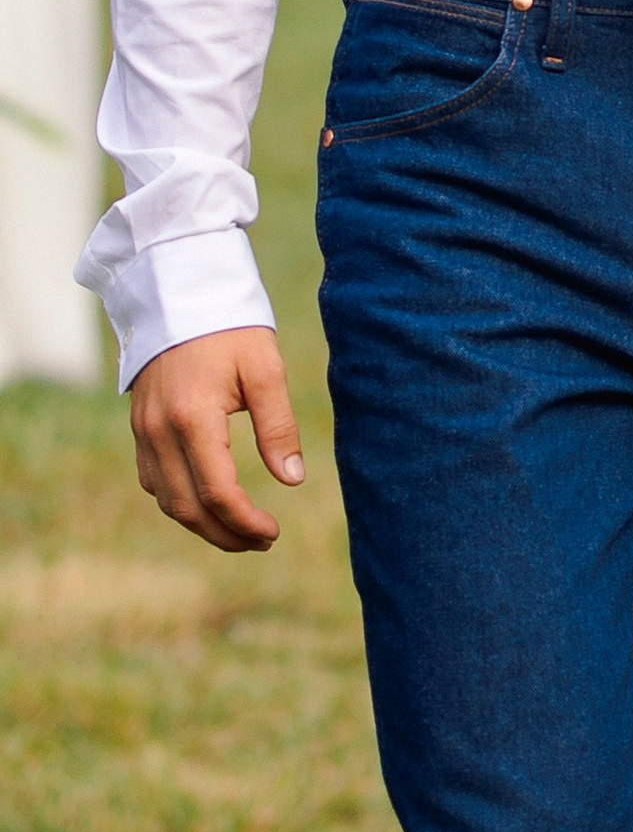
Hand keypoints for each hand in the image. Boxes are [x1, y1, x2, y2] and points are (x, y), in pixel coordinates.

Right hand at [129, 325, 303, 549]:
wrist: (179, 290)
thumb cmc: (230, 326)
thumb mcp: (264, 369)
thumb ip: (278, 426)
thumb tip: (293, 479)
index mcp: (193, 418)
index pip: (217, 493)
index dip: (245, 522)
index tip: (273, 533)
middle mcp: (160, 432)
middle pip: (187, 508)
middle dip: (225, 534)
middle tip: (262, 541)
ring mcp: (144, 431)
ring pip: (166, 500)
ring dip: (202, 524)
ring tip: (241, 530)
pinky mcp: (140, 426)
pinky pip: (153, 480)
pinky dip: (180, 501)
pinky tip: (208, 502)